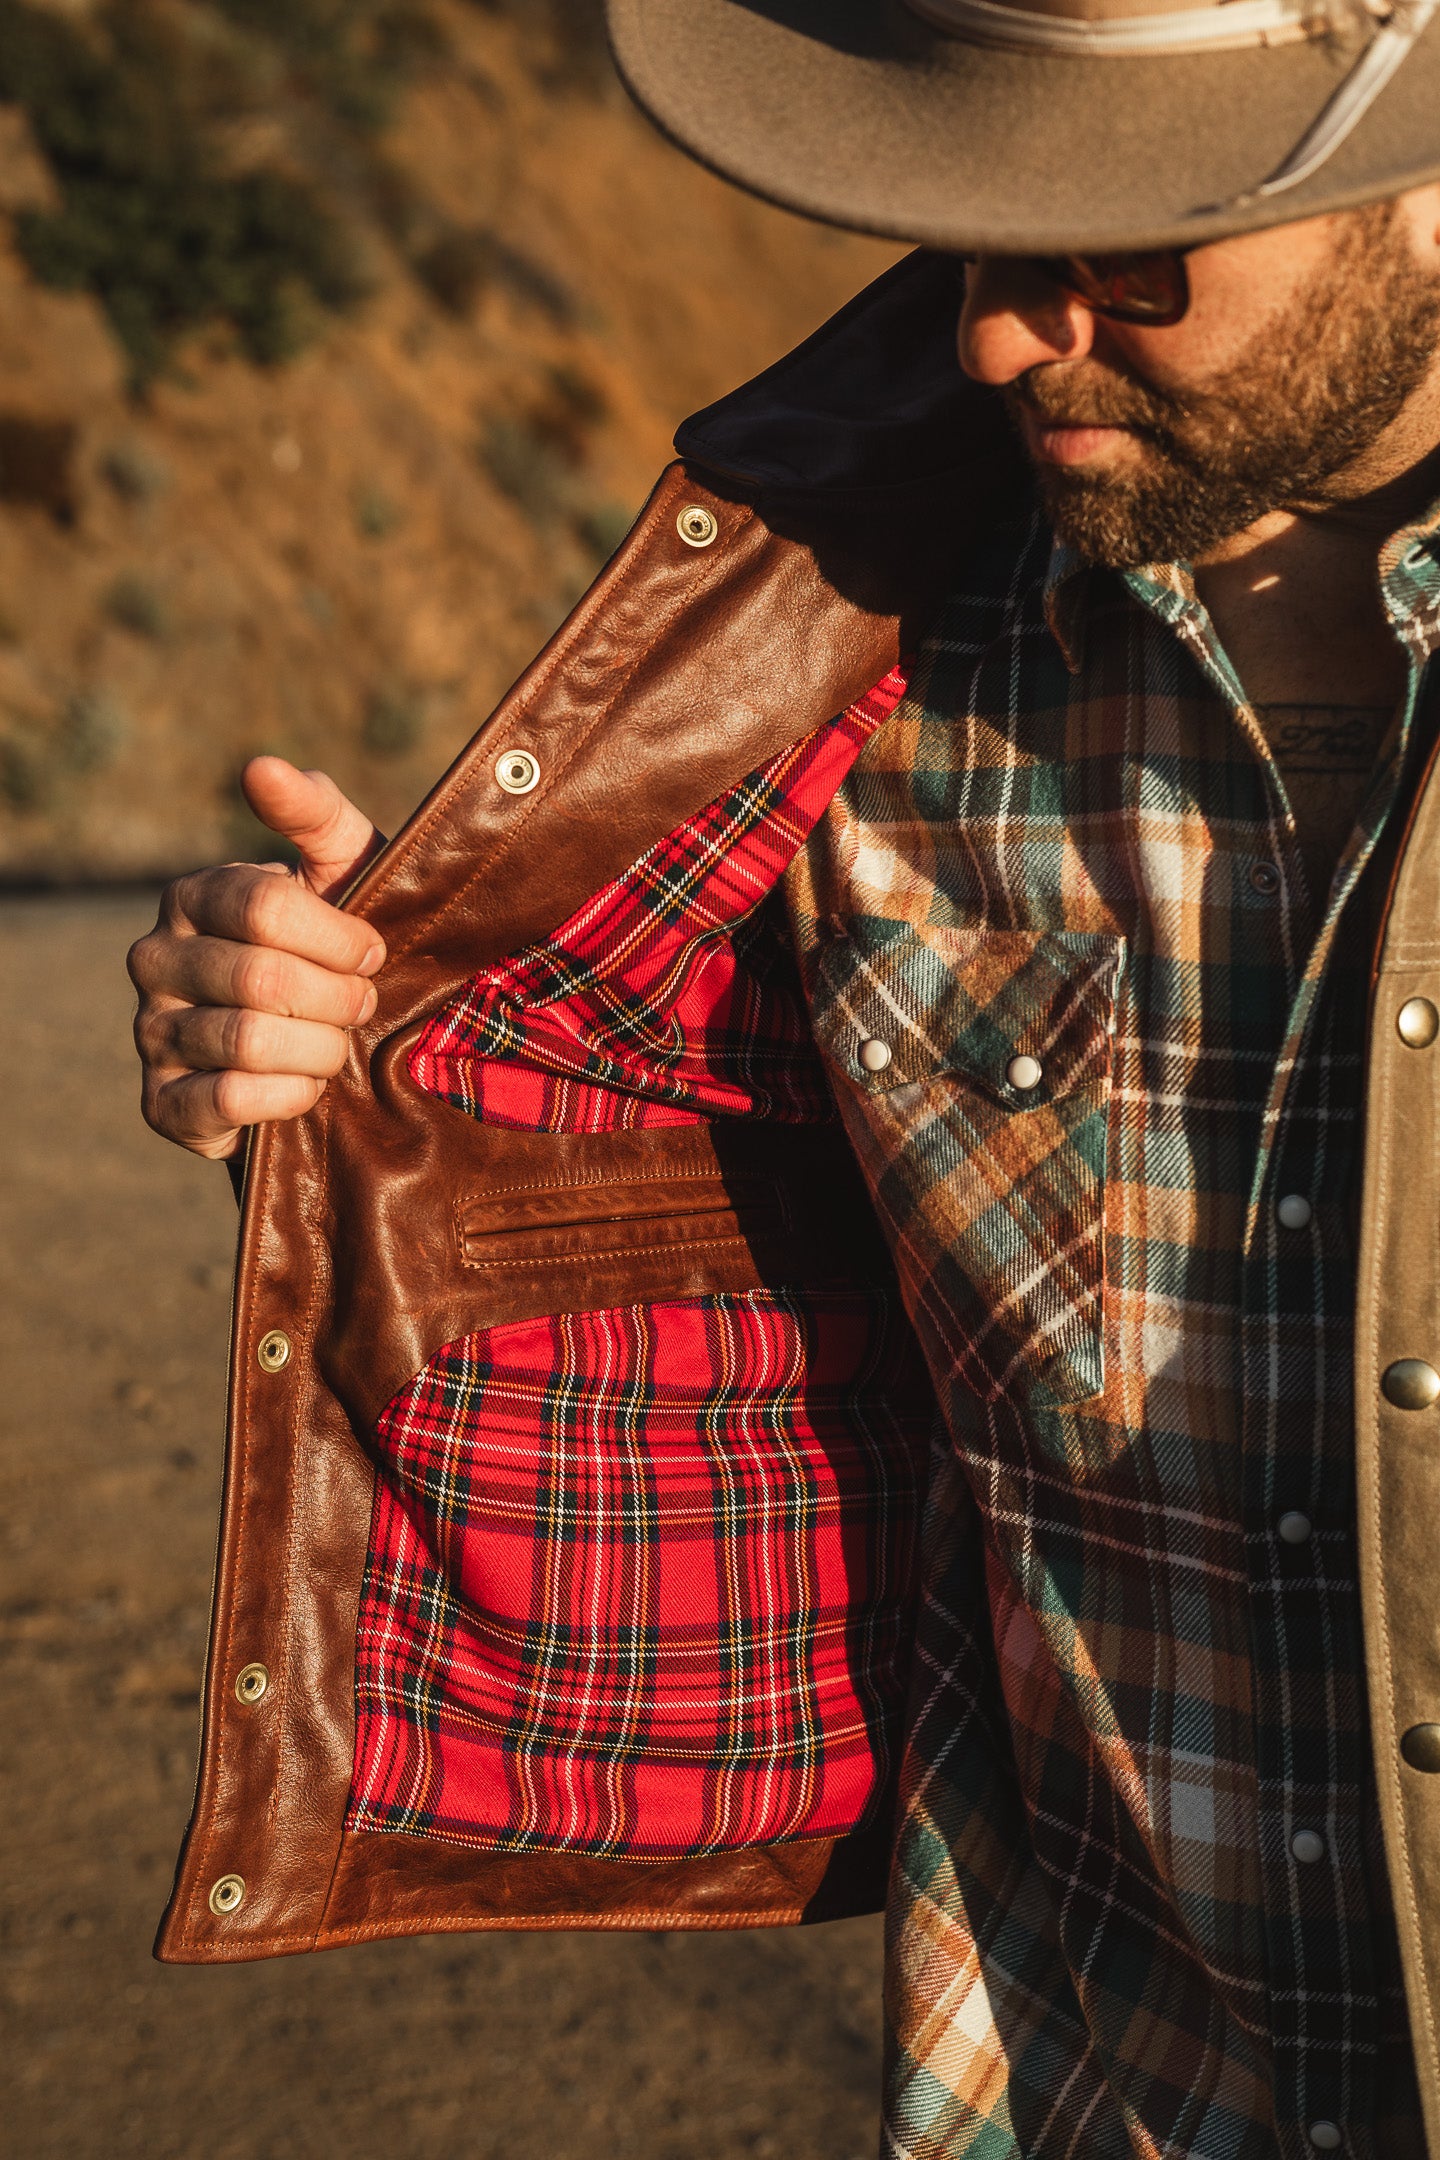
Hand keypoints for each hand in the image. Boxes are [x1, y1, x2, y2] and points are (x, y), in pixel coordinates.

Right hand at [128, 758, 386, 1159]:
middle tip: (363, 1005)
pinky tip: (306, 1086)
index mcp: (193, 895)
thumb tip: (261, 767)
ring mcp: (150, 1032)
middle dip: (338, 999)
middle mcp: (154, 958)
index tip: (372, 952)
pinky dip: (288, 1096)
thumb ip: (313, 813)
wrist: (327, 1048)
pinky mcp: (161, 1103)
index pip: (266, 906)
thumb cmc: (339, 946)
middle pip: (262, 978)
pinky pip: (228, 1100)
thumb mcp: (343, 871)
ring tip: (338, 1044)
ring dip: (321, 1050)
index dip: (338, 937)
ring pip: (249, 1041)